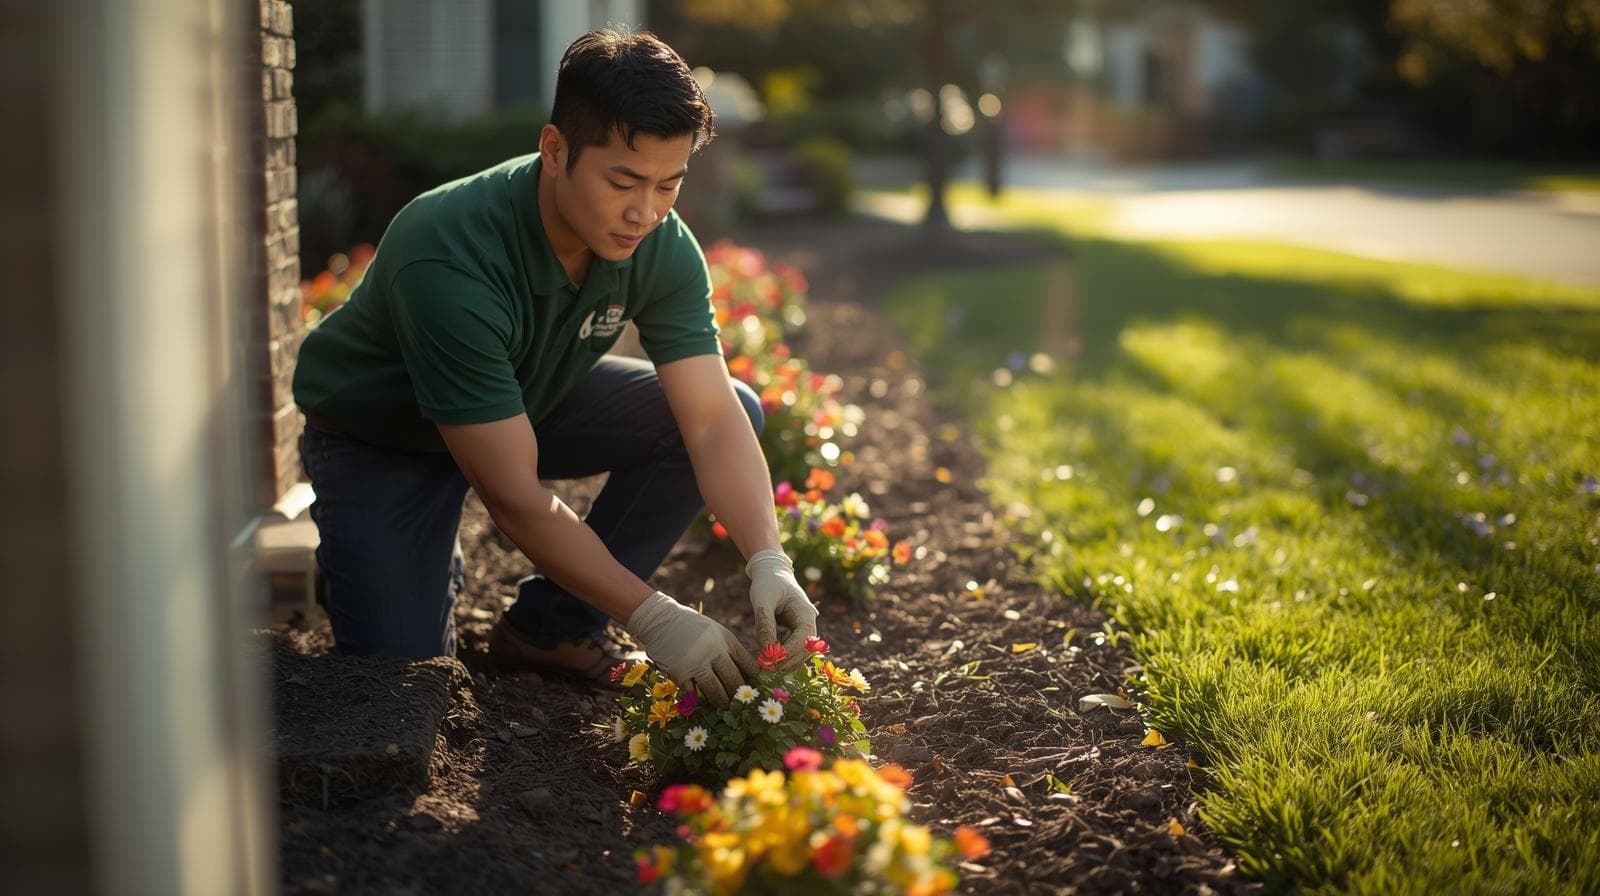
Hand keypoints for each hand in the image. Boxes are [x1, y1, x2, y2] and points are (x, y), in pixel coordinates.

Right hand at [625, 591, 756, 705]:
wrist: (661, 620)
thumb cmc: (691, 628)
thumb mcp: (715, 631)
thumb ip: (728, 650)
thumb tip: (746, 674)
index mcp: (725, 639)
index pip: (747, 663)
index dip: (754, 678)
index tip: (757, 688)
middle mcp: (713, 650)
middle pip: (733, 680)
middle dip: (739, 694)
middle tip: (743, 704)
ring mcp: (696, 662)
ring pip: (715, 691)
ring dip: (722, 701)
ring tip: (725, 706)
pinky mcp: (679, 672)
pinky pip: (693, 693)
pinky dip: (699, 699)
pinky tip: (704, 703)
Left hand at [746, 549, 819, 670]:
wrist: (770, 572)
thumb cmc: (767, 583)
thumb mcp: (762, 601)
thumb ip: (764, 624)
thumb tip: (766, 651)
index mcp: (805, 614)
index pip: (802, 641)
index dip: (788, 654)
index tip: (770, 662)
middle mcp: (808, 623)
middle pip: (804, 651)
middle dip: (787, 662)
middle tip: (766, 670)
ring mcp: (802, 629)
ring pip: (798, 653)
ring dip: (784, 661)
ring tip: (764, 664)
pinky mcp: (794, 632)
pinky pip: (790, 649)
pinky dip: (781, 654)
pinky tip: (766, 653)